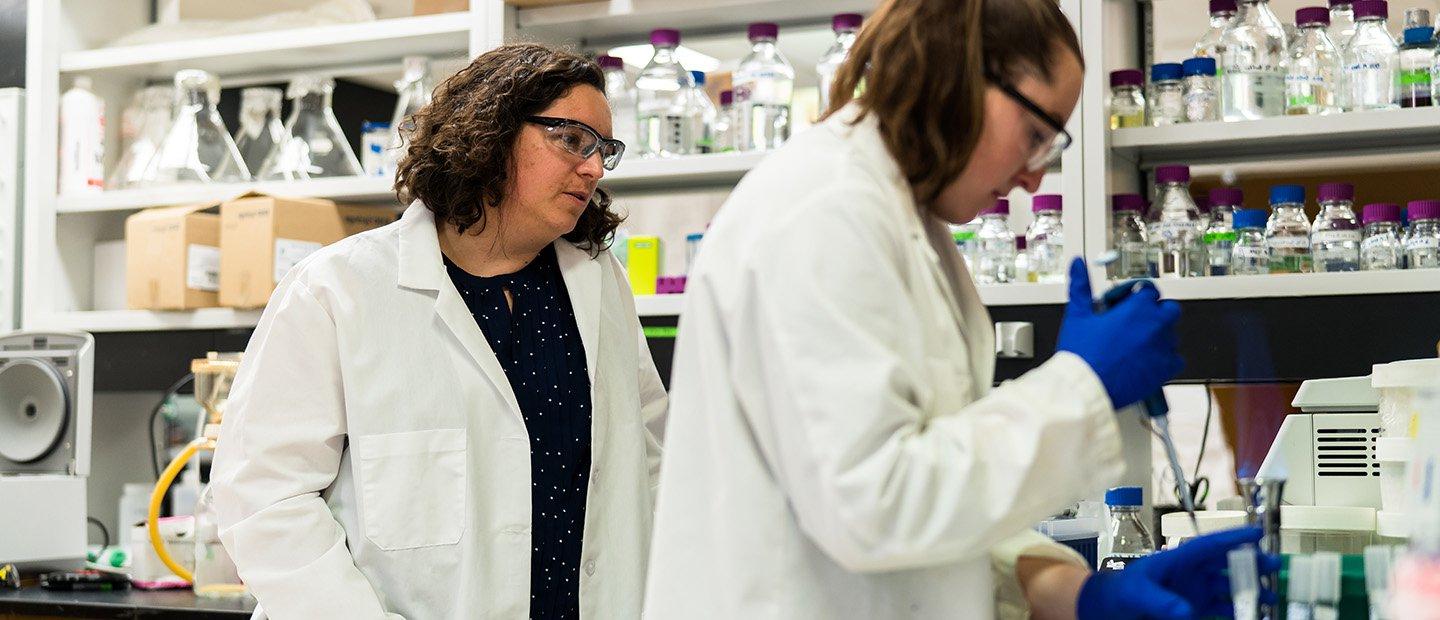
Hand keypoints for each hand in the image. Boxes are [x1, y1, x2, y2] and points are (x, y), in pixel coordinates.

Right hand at [1056, 258, 1182, 409]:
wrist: (1085, 387)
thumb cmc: (1081, 354)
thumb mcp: (1077, 315)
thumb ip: (1081, 286)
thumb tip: (1078, 264)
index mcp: (1137, 308)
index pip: (1149, 290)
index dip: (1136, 296)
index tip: (1126, 304)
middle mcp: (1155, 325)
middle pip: (1168, 309)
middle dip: (1155, 313)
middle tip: (1134, 324)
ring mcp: (1163, 347)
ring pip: (1171, 334)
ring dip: (1158, 336)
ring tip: (1134, 346)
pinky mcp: (1166, 369)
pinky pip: (1176, 358)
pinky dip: (1164, 359)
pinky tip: (1145, 361)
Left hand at [1077, 526, 1279, 619]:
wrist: (1106, 609)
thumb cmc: (1118, 592)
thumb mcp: (1138, 592)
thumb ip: (1161, 600)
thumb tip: (1186, 612)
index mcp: (1177, 559)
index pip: (1209, 545)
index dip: (1233, 537)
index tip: (1257, 533)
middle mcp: (1190, 573)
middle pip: (1225, 564)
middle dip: (1250, 564)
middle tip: (1274, 565)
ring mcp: (1193, 591)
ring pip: (1228, 587)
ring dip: (1248, 590)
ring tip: (1270, 596)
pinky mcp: (1194, 609)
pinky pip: (1221, 609)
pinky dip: (1236, 611)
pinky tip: (1250, 614)